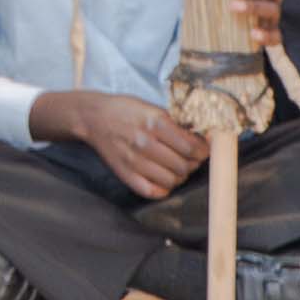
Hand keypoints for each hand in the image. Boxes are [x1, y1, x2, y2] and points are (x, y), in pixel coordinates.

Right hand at [42, 88, 209, 201]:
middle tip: (192, 159)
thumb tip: (202, 138)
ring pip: (171, 180)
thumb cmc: (126, 110)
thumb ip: (175, 123)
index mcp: (154, 122)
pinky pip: (153, 191)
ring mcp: (134, 161)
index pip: (190, 147)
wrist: (93, 118)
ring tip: (177, 168)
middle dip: (193, 164)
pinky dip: (164, 188)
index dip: (203, 151)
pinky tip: (164, 178)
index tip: (205, 150)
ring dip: (180, 176)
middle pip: (183, 165)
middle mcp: (145, 143)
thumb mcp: (152, 108)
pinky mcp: (125, 174)